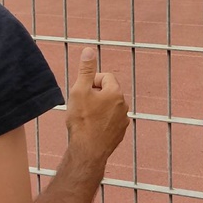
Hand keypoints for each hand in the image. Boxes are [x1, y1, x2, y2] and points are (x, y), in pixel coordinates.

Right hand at [66, 47, 128, 163]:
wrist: (87, 151)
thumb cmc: (82, 121)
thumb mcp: (79, 90)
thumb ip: (86, 70)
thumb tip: (89, 50)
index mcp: (115, 93)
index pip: (104, 77)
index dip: (91, 81)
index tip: (82, 92)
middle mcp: (123, 105)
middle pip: (107, 91)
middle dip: (94, 95)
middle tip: (81, 105)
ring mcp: (123, 120)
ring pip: (109, 107)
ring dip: (98, 108)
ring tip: (85, 118)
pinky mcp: (120, 133)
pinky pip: (110, 120)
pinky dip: (101, 121)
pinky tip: (91, 128)